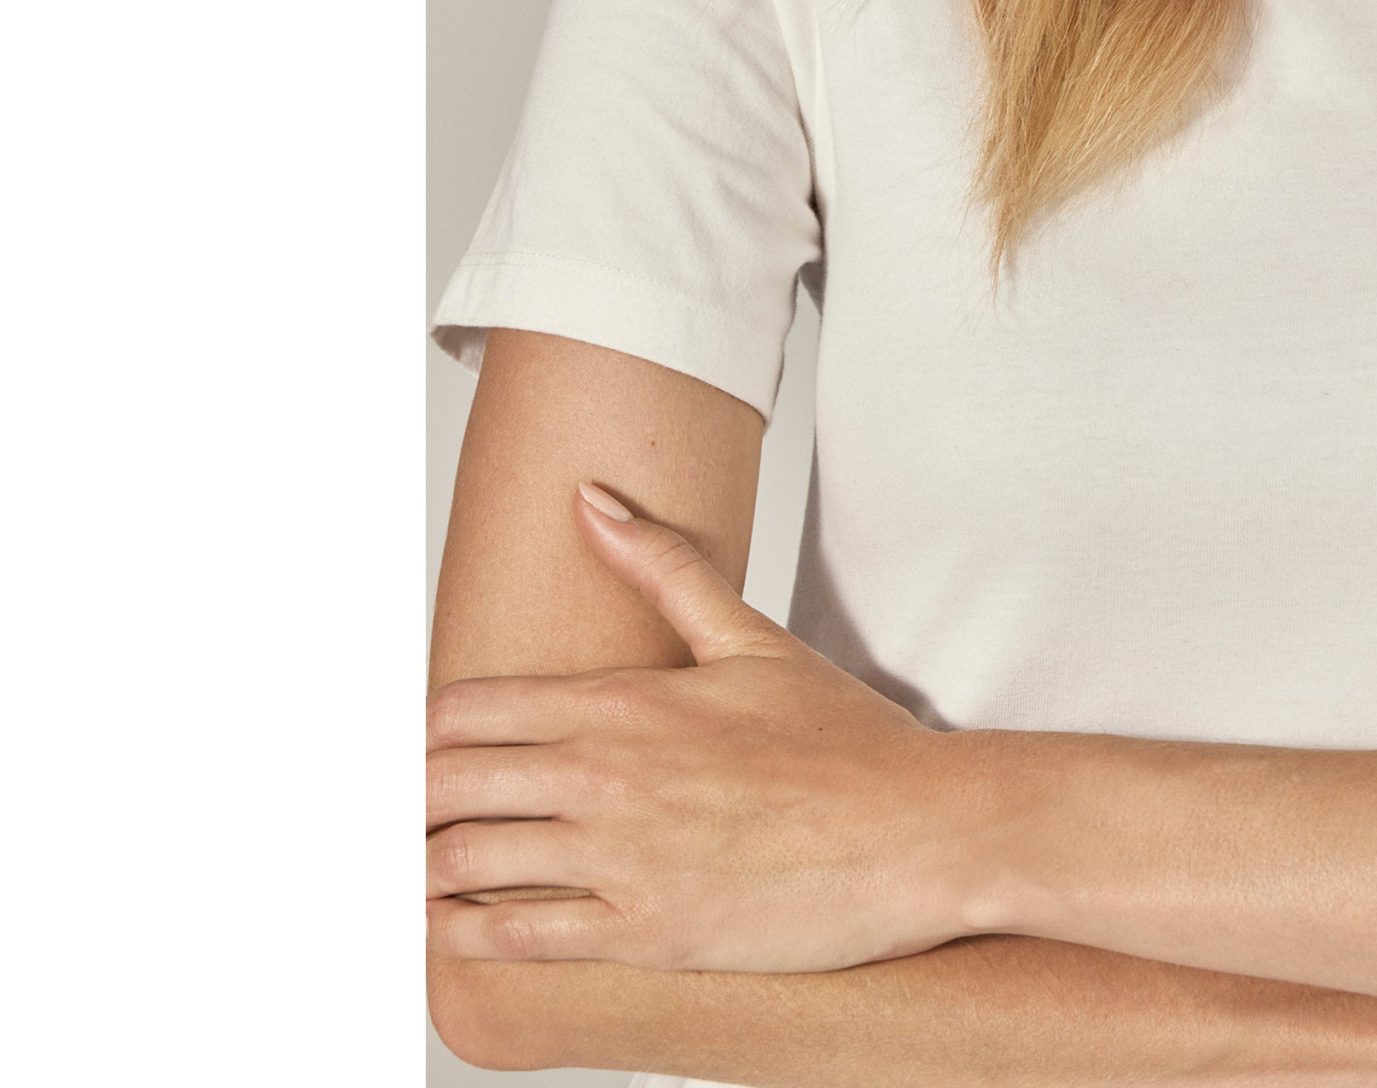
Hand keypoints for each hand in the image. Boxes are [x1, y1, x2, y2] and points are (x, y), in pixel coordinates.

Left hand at [426, 481, 968, 972]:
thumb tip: (592, 498)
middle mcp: (607, 777)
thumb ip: (661, 567)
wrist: (917, 830)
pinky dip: (466, 936)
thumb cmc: (845, 741)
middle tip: (399, 812)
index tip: (411, 748)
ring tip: (413, 870)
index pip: (467, 711)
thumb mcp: (752, 640)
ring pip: (464, 866)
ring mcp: (620, 859)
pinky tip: (455, 929)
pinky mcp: (643, 933)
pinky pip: (517, 939)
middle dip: (407, 800)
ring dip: (424, 868)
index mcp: (626, 701)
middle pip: (445, 787)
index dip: (419, 733)